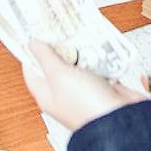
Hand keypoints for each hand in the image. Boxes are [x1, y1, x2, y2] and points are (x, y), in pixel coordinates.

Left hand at [23, 41, 147, 131]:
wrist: (120, 119)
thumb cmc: (87, 105)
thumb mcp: (59, 74)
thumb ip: (45, 57)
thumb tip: (32, 45)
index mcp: (47, 94)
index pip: (31, 71)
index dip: (30, 52)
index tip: (33, 35)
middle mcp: (64, 94)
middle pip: (55, 66)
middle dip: (58, 48)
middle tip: (59, 31)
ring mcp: (84, 91)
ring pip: (77, 65)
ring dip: (80, 51)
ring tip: (79, 36)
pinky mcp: (102, 87)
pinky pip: (97, 67)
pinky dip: (98, 57)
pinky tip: (97, 49)